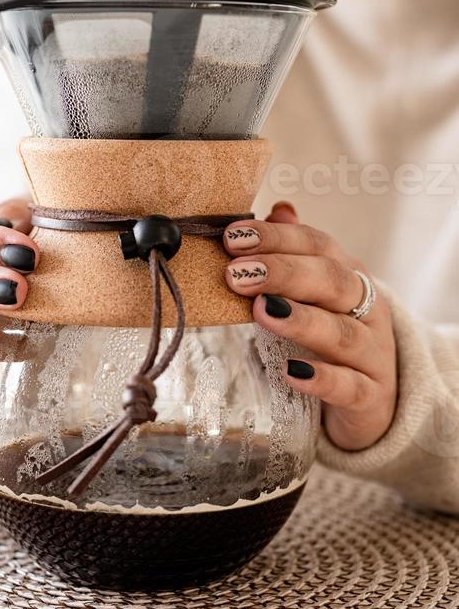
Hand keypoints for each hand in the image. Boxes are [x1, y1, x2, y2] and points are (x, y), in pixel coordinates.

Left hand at [223, 201, 397, 451]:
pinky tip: (292, 372)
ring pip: (342, 333)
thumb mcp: (318, 292)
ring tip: (262, 311)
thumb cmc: (332, 336)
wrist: (376, 401)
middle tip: (237, 274)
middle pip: (331, 281)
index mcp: (348, 275)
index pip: (317, 245)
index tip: (232, 238)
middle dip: (284, 272)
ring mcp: (372, 353)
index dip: (276, 238)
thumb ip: (297, 252)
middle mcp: (366, 308)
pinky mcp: (371, 395)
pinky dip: (322, 379)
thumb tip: (279, 208)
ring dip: (301, 319)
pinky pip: (349, 386)